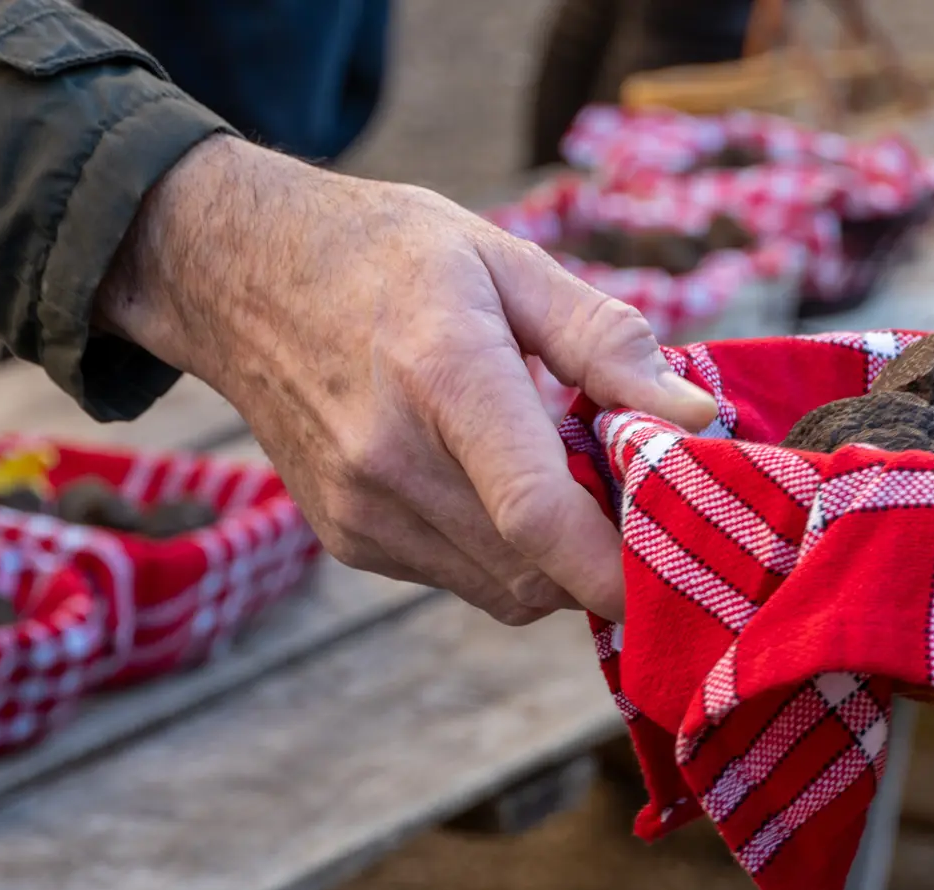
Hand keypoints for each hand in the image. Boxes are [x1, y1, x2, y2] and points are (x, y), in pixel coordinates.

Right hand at [95, 136, 717, 623]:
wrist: (236, 275)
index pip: (539, 515)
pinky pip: (462, 579)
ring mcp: (361, 512)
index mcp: (443, 375)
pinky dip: (503, 552)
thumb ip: (607, 342)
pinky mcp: (350, 542)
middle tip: (626, 486)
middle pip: (537, 570)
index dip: (619, 564)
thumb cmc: (387, 255)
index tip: (680, 562)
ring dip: (555, 556)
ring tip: (557, 471)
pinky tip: (492, 481)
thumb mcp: (507, 260)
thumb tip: (696, 419)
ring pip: (506, 590)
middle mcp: (391, 461)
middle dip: (602, 551)